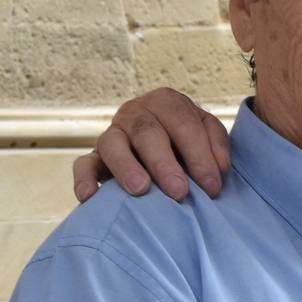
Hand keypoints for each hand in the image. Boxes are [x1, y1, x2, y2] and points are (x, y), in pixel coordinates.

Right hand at [74, 88, 231, 203]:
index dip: (199, 155)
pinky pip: (83, 164)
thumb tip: (219, 167)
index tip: (212, 187)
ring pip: (112, 144)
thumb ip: (215, 145)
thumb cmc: (188, 144)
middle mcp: (135, 113)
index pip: (182, 124)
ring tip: (140, 189)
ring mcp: (112, 134)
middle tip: (180, 192)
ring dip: (126, 166)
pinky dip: (84, 180)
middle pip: (147, 132)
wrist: (162, 149)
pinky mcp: (94, 157)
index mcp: (166, 103)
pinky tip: (90, 197)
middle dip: (165, 163)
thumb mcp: (206, 135)